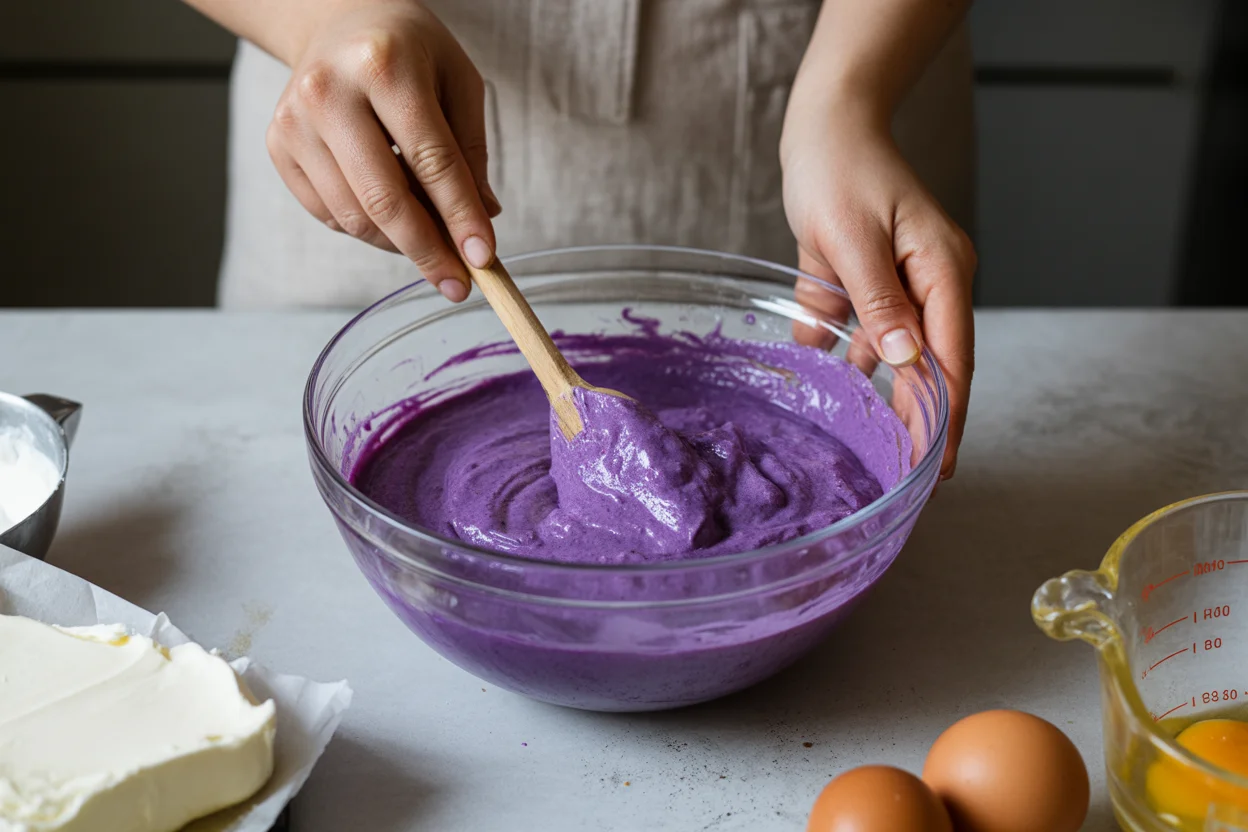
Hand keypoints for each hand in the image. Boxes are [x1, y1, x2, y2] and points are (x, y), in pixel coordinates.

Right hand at [265, 1, 498, 300]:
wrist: (339, 20)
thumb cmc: (409, 52)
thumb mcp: (458, 82)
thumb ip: (470, 153)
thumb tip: (482, 222)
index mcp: (384, 66)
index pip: (431, 161)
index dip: (460, 217)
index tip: (483, 259)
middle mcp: (330, 92)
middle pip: (385, 199)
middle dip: (428, 251)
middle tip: (458, 284)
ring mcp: (295, 121)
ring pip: (355, 217)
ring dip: (399, 244)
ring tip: (430, 240)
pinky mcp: (278, 146)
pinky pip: (330, 215)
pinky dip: (367, 229)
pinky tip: (389, 214)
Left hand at [781, 107, 975, 478]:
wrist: (825, 127)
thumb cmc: (839, 170)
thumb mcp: (853, 236)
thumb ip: (877, 300)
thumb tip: (907, 359)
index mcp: (942, 272)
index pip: (952, 362)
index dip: (946, 419)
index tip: (938, 468)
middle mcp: (930, 284)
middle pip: (933, 367)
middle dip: (923, 423)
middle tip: (910, 480)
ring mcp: (901, 285)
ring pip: (899, 356)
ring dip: (889, 401)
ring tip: (878, 455)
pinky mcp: (871, 283)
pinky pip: (865, 334)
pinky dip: (852, 362)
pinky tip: (837, 396)